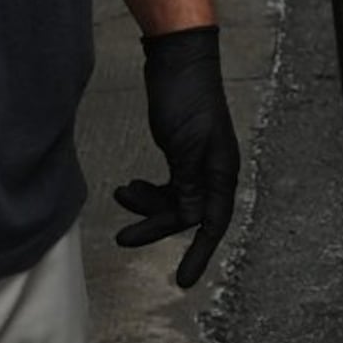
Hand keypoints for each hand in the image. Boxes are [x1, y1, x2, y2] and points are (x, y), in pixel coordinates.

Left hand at [112, 25, 241, 287]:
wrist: (178, 60)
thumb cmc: (186, 97)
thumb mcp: (185, 145)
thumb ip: (188, 185)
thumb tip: (189, 220)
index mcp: (222, 171)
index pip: (212, 223)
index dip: (199, 255)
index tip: (182, 282)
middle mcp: (214, 171)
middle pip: (187, 216)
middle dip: (156, 226)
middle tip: (123, 237)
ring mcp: (197, 162)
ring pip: (174, 202)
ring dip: (147, 206)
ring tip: (121, 195)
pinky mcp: (181, 153)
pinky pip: (168, 185)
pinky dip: (147, 191)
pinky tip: (128, 187)